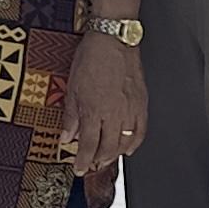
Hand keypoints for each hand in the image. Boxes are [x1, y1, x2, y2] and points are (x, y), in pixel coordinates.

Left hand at [65, 30, 146, 176]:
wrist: (114, 39)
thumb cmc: (93, 57)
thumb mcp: (72, 86)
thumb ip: (71, 115)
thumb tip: (67, 136)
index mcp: (94, 110)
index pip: (88, 145)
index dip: (83, 160)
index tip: (79, 168)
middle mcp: (114, 113)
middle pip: (108, 148)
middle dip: (98, 161)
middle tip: (92, 165)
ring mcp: (130, 109)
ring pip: (125, 143)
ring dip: (115, 155)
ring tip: (107, 158)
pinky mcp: (141, 103)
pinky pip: (141, 131)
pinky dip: (135, 143)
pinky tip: (129, 148)